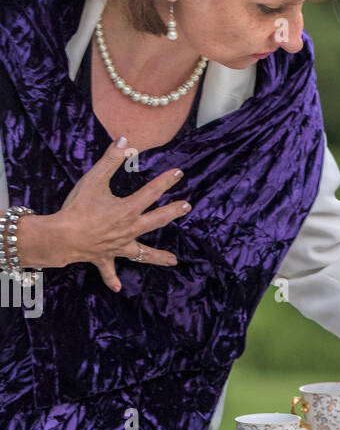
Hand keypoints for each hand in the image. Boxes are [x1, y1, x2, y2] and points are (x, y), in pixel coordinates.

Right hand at [16, 136, 189, 291]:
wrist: (63, 237)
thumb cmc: (78, 208)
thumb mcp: (94, 179)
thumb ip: (110, 160)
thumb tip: (125, 141)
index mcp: (128, 210)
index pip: (151, 192)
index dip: (166, 181)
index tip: (179, 173)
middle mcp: (129, 229)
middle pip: (156, 221)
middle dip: (172, 212)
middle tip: (187, 207)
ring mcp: (118, 246)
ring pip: (142, 254)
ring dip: (158, 257)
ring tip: (173, 261)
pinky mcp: (105, 257)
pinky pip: (109, 271)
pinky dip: (112, 279)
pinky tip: (117, 288)